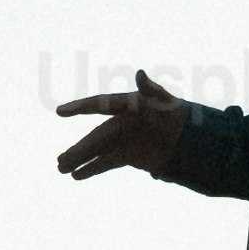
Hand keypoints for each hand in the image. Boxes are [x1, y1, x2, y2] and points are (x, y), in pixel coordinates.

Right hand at [50, 79, 195, 180]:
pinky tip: (76, 176)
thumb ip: (150, 88)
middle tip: (61, 160)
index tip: (60, 111)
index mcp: (125, 106)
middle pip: (94, 137)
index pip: (98, 105)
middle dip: (78, 149)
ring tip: (61, 169)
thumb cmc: (175, 113)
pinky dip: (92, 169)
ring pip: (96, 152)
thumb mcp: (164, 100)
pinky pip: (105, 163)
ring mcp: (121, 141)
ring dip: (79, 160)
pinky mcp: (127, 156)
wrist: (188, 135)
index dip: (79, 108)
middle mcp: (119, 123)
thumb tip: (140, 73)